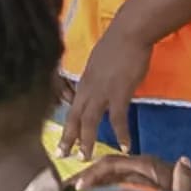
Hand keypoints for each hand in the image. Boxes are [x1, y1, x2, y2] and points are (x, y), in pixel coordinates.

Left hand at [58, 22, 152, 156]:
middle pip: (74, 118)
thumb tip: (98, 86)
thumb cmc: (117, 43)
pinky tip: (125, 147)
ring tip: (86, 159)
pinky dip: (121, 134)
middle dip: (68, 139)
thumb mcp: (99, 63)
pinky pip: (117, 119)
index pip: (72, 108)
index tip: (61, 141)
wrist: (129, 32)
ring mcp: (102, 91)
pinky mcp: (119, 92)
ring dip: (87, 141)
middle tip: (62, 157)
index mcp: (84, 82)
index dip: (67, 126)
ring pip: (89, 121)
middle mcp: (88, 88)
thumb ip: (97, 78)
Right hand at [68, 152, 190, 190]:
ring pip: (103, 183)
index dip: (94, 173)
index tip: (79, 187)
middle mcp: (137, 171)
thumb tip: (183, 161)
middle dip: (81, 180)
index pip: (112, 164)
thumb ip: (185, 181)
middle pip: (102, 171)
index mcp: (147, 166)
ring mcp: (134, 182)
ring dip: (85, 190)